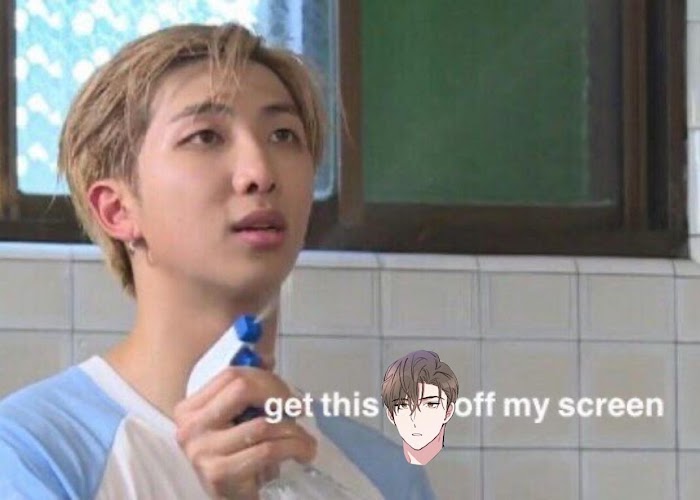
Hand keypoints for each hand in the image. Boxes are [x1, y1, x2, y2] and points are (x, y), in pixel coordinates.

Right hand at [174, 367, 316, 498]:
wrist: (230, 499)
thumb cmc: (233, 457)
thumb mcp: (234, 421)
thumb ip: (246, 392)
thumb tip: (267, 356)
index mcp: (190, 408)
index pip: (232, 375)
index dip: (267, 378)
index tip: (287, 394)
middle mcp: (189, 427)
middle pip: (243, 389)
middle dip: (278, 395)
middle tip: (297, 409)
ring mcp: (202, 451)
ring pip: (263, 423)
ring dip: (294, 429)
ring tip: (305, 438)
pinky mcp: (220, 473)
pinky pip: (268, 450)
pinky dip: (295, 448)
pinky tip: (304, 452)